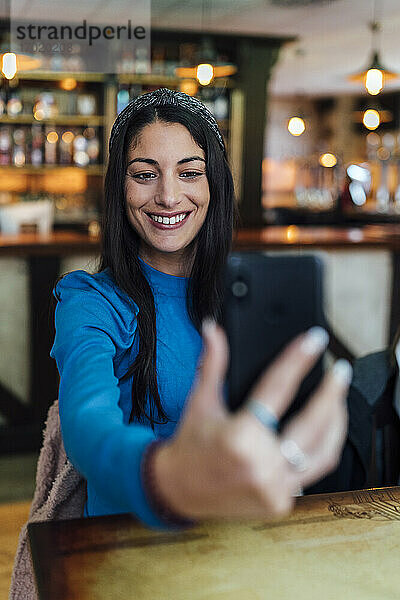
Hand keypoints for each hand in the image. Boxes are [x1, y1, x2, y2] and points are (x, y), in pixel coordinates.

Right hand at [153, 321, 350, 520]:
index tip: (314, 341)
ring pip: (322, 451)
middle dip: (332, 393)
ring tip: (339, 400)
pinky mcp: (280, 501)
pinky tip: (325, 432)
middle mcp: (260, 464)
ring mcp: (273, 486)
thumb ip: (213, 363)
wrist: (178, 489)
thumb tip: (213, 331)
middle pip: (312, 423)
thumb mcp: (201, 402)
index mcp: (240, 435)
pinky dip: (320, 449)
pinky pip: (311, 472)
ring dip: (336, 424)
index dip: (298, 359)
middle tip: (340, 371)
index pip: (278, 387)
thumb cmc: (190, 445)